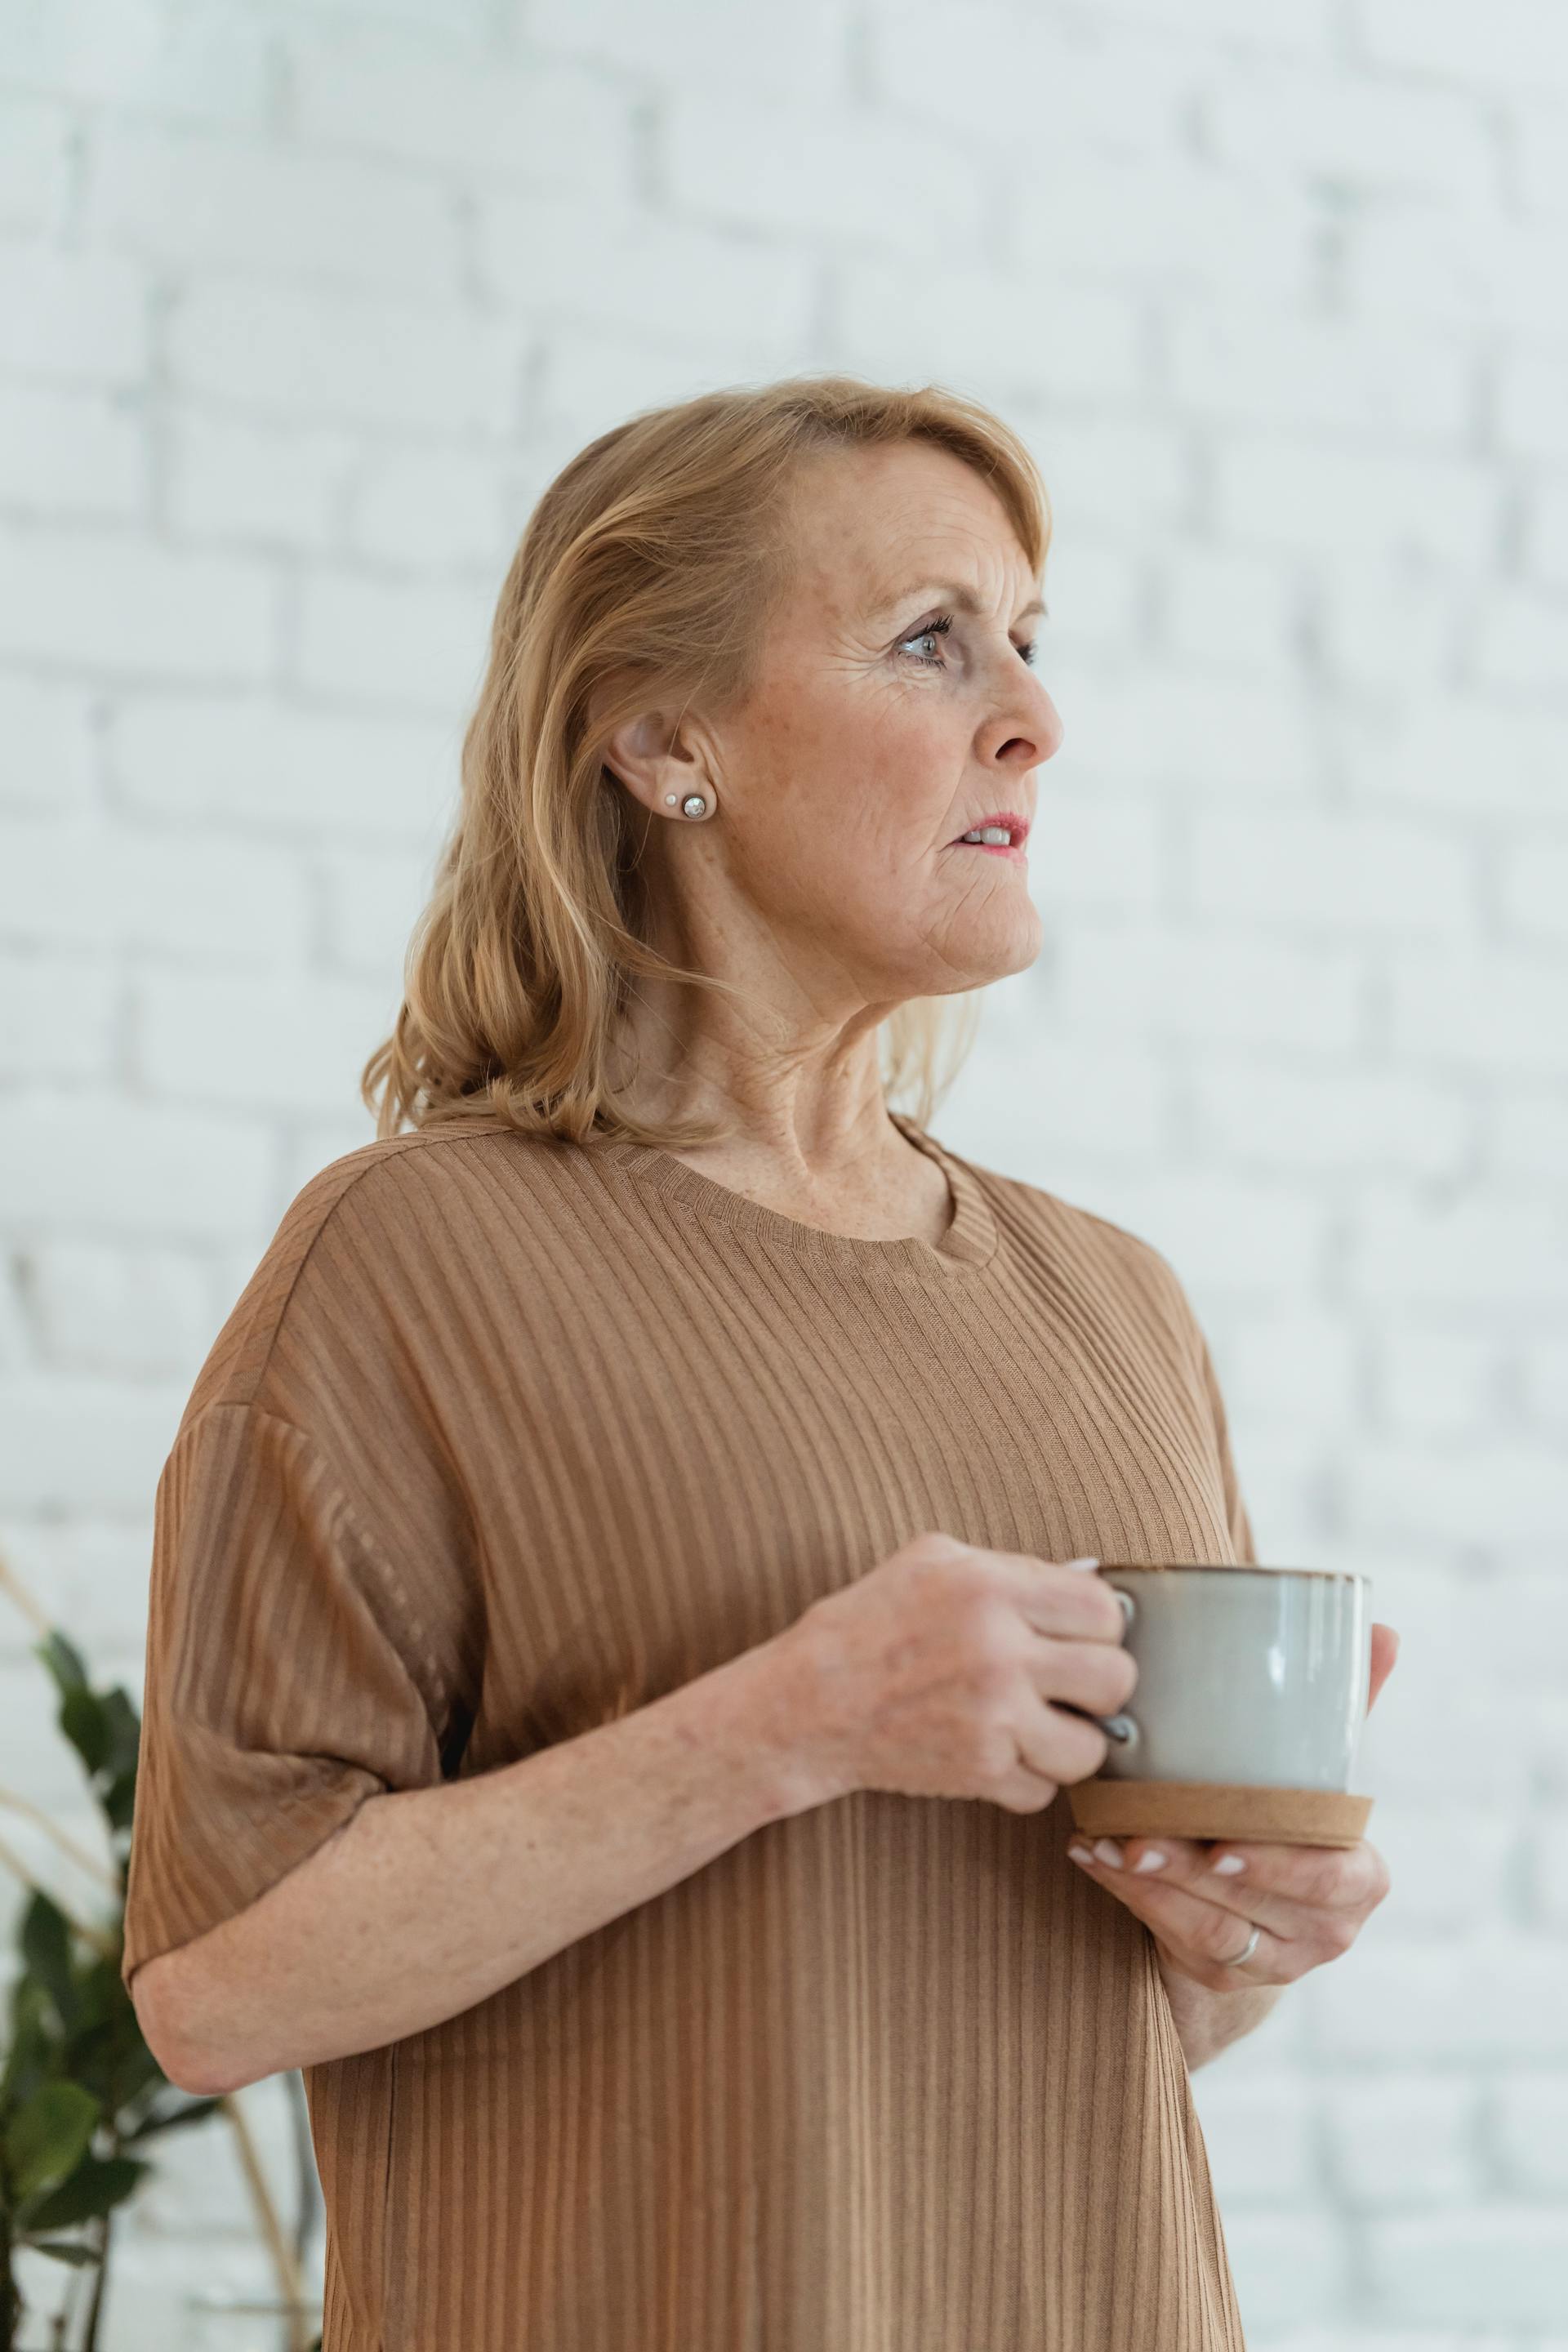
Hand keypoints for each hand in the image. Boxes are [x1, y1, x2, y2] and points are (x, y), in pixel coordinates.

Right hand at [777, 1532, 1134, 1810]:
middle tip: (1069, 1685)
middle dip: (1098, 1685)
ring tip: (1040, 1725)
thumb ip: (1013, 1568)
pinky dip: (1026, 1778)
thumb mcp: (933, 1560)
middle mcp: (999, 1652)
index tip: (1080, 1636)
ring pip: (1092, 1748)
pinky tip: (998, 1751)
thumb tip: (1085, 1583)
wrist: (808, 1704)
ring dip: (1070, 1741)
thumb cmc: (867, 1625)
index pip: (1104, 1609)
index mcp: (991, 1589)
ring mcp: (992, 1718)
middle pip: (1116, 1679)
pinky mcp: (979, 1771)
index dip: (1101, 1626)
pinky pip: (1044, 1790)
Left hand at [1064, 1619, 1399, 1989]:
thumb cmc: (1290, 1822)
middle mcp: (1326, 1928)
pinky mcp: (1222, 1977)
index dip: (1275, 1865)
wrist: (1262, 1911)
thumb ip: (1346, 1706)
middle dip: (1188, 1867)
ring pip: (1208, 1928)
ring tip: (1101, 1840)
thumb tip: (1382, 1630)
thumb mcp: (1319, 1772)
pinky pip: (1174, 1938)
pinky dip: (1129, 1895)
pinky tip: (1092, 1855)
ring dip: (1148, 1882)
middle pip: (1254, 1902)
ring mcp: (1273, 1962)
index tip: (1219, 1841)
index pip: (1327, 1875)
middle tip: (1133, 1835)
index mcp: (1359, 1876)